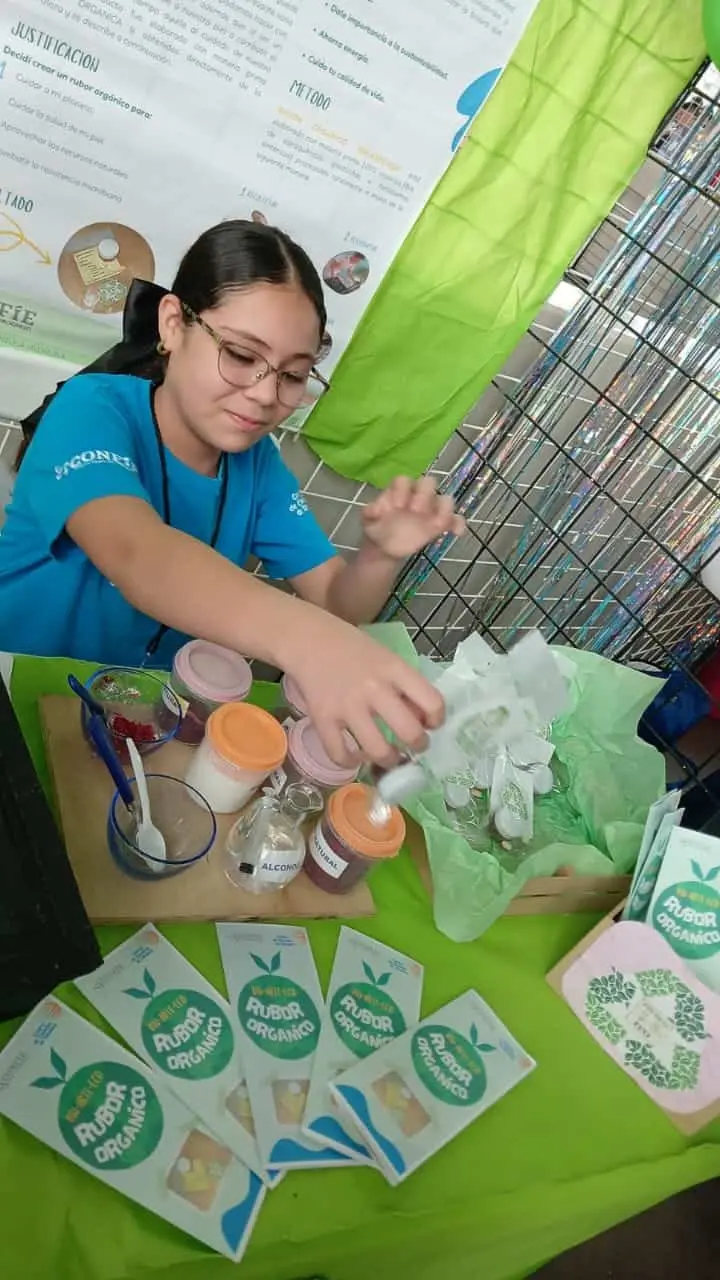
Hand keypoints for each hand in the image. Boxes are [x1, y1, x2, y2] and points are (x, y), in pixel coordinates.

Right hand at [286, 618, 444, 766]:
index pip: (432, 701)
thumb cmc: (351, 647)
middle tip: (414, 746)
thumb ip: (404, 685)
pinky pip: (340, 754)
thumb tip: (422, 720)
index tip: (431, 724)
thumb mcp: (386, 657)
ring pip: (378, 750)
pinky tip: (355, 757)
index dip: (438, 719)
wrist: (307, 639)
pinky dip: (350, 763)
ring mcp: (347, 706)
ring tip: (389, 756)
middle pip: (409, 732)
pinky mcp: (323, 718)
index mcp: (394, 669)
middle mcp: (374, 689)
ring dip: (389, 760)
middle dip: (418, 745)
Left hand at [361, 476, 464, 561]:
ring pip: (445, 499)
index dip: (401, 491)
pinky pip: (455, 519)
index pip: (404, 481)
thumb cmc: (377, 527)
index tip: (396, 507)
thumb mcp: (368, 520)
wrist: (384, 546)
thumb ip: (369, 512)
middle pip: (428, 483)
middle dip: (423, 495)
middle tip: (414, 511)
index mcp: (400, 491)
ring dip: (442, 509)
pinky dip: (458, 524)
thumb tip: (375, 510)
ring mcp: (430, 509)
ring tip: (436, 524)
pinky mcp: (439, 524)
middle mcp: (417, 495)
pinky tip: (456, 533)